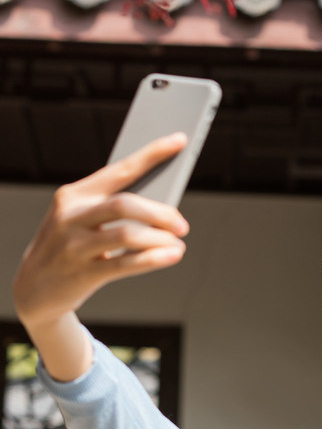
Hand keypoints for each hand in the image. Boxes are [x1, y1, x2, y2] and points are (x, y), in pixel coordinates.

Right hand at [13, 133, 189, 332]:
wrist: (33, 287)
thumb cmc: (69, 246)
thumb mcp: (80, 219)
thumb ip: (112, 207)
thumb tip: (163, 203)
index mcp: (75, 195)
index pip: (120, 169)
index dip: (152, 154)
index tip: (179, 141)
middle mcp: (72, 216)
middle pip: (125, 204)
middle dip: (161, 213)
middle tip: (181, 224)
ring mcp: (74, 246)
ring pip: (127, 234)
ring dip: (160, 238)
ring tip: (177, 243)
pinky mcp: (82, 274)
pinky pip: (125, 263)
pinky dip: (154, 259)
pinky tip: (172, 256)